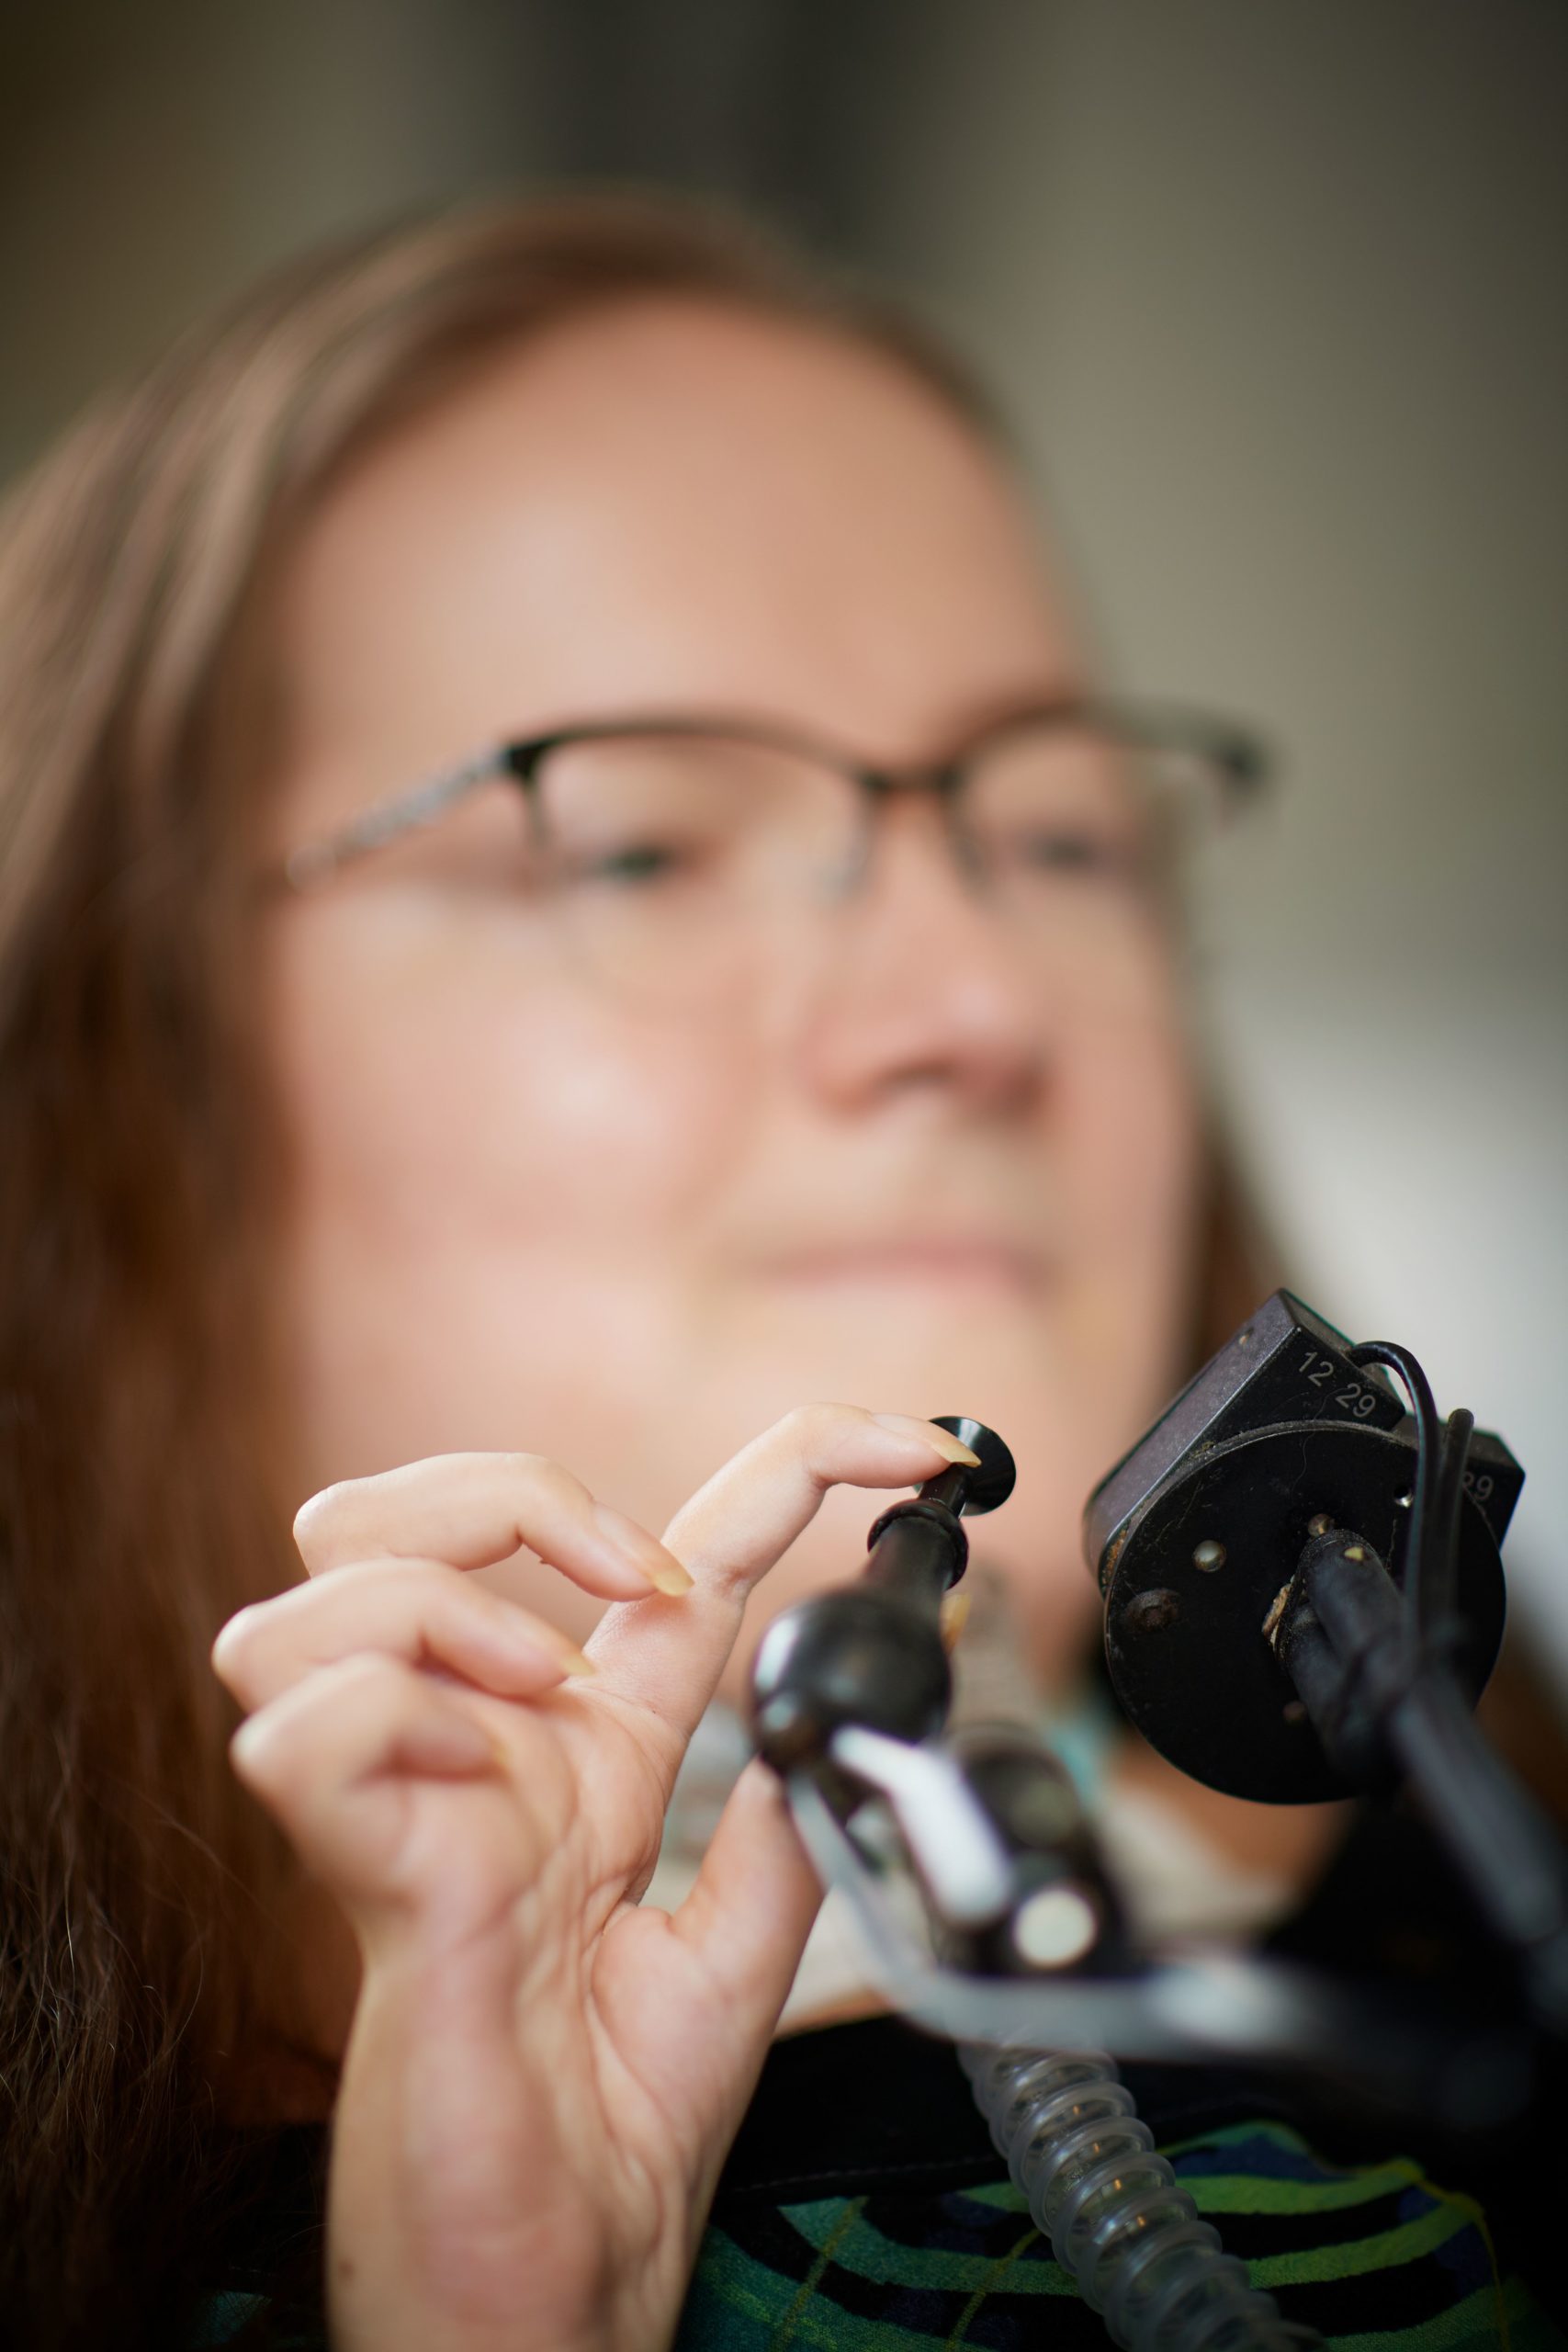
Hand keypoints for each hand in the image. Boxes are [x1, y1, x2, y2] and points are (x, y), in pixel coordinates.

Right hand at [212, 1406, 971, 2351]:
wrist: (542, 2303)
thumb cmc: (606, 2150)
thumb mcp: (740, 1961)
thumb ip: (789, 1823)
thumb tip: (882, 1686)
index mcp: (595, 1761)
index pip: (680, 1550)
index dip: (799, 1462)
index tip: (915, 1442)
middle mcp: (494, 1751)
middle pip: (433, 1501)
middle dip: (525, 1492)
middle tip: (630, 1601)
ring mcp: (414, 1798)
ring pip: (335, 1568)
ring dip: (449, 1600)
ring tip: (533, 1707)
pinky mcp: (365, 1875)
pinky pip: (310, 1712)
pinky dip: (386, 1714)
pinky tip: (459, 1793)